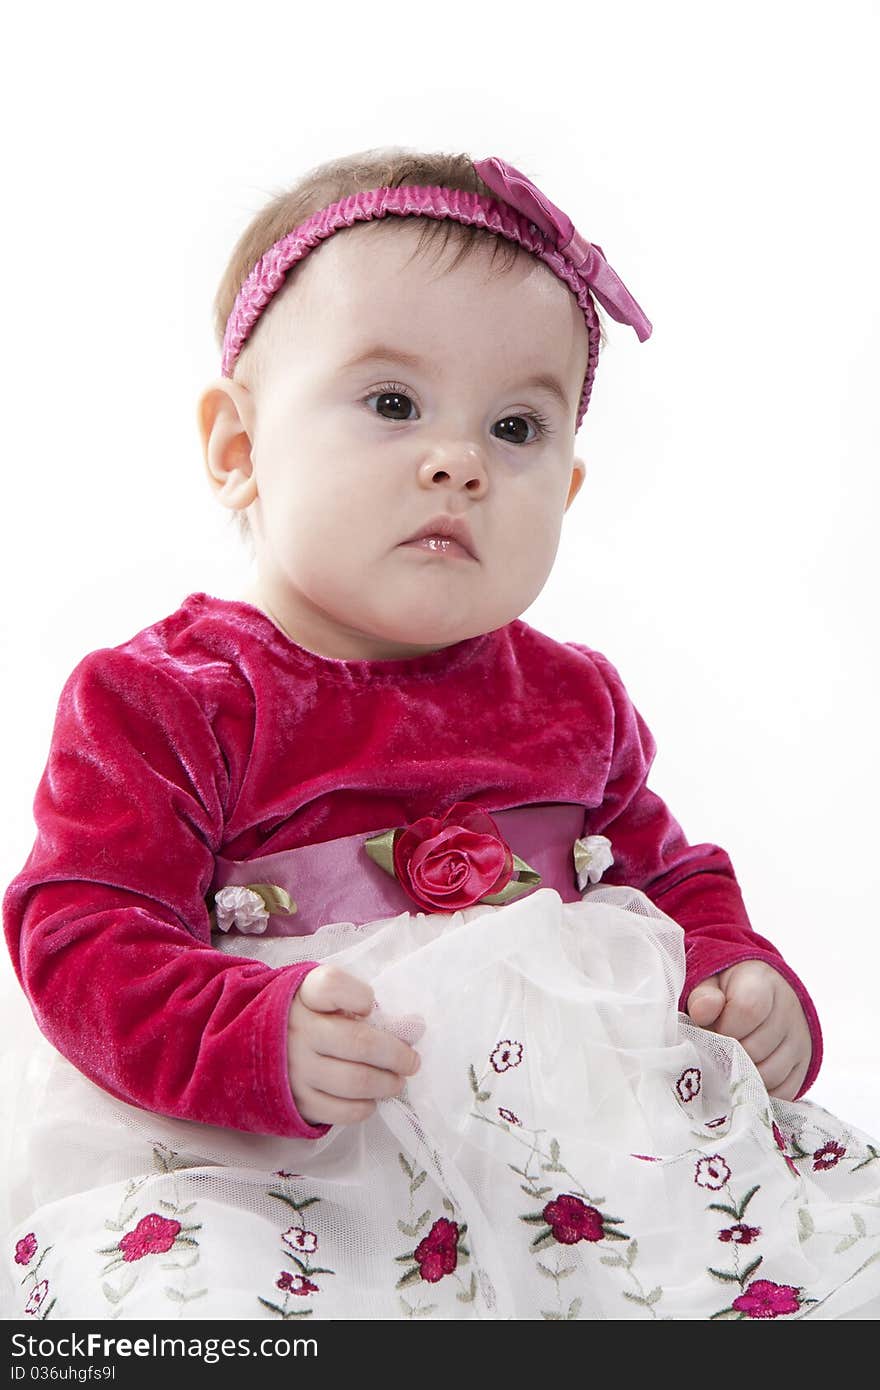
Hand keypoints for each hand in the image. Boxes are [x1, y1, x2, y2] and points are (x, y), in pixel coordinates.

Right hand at [287, 964, 421, 1126]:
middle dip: (396, 1055)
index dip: (361, 996)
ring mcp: (295, 1069)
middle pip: (360, 1043)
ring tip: (397, 1081)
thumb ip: (364, 1003)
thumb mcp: (327, 997)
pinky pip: (340, 1111)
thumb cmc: (308, 1016)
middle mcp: (297, 1031)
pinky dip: (365, 1107)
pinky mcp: (296, 1101)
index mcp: (305, 995)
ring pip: (355, 1082)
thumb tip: (414, 1028)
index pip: (333, 986)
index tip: (369, 1006)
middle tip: (412, 1061)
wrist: (257, 1047)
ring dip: (387, 1084)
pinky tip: (371, 1098)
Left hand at [686, 960, 811, 1101]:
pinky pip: (784, 1092)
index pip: (748, 1010)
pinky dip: (761, 1090)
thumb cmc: (725, 990)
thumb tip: (702, 1011)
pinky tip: (746, 1075)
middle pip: (756, 1048)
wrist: (758, 993)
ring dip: (743, 1074)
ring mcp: (800, 1038)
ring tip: (730, 1060)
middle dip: (729, 1054)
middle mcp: (789, 1009)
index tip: (712, 1027)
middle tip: (718, 1048)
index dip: (724, 1026)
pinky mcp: (804, 1064)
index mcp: (763, 982)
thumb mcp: (709, 983)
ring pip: (770, 1075)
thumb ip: (703, 995)